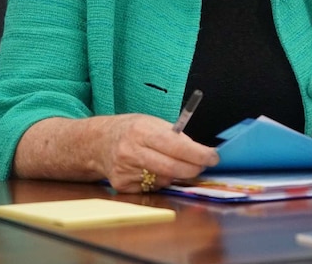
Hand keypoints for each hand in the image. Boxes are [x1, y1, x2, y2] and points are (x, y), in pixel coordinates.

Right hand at [95, 113, 219, 192]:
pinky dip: (158, 181)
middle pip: (172, 168)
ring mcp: (125, 171)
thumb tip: (201, 152)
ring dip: (175, 174)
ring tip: (168, 162)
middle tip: (202, 165)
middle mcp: (131, 152)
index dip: (199, 154)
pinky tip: (150, 170)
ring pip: (164, 180)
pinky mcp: (122, 186)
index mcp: (141, 131)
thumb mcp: (153, 123)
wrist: (98, 142)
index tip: (213, 157)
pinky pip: (152, 188)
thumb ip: (175, 136)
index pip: (176, 146)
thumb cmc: (132, 130)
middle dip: (193, 169)